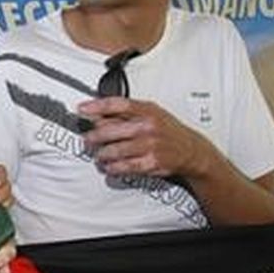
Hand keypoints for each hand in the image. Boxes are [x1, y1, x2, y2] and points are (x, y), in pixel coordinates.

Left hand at [78, 97, 213, 178]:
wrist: (191, 150)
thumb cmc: (167, 130)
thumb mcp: (150, 113)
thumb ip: (124, 113)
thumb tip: (98, 115)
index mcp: (147, 110)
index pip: (118, 104)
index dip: (97, 106)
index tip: (82, 108)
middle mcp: (148, 126)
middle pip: (111, 130)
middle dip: (94, 136)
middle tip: (88, 140)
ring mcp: (150, 145)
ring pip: (114, 150)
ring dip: (102, 154)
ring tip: (99, 155)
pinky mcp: (151, 163)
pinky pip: (124, 166)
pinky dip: (113, 168)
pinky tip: (110, 166)